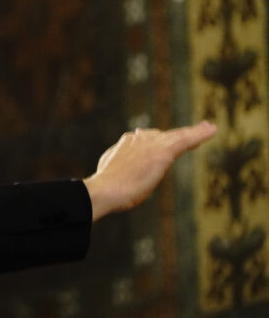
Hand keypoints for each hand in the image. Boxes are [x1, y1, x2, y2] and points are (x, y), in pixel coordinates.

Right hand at [84, 120, 216, 221]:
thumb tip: (121, 164)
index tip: (164, 139)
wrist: (106, 189)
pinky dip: (199, 134)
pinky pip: (185, 141)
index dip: (157, 139)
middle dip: (177, 133)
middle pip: (163, 135)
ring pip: (177, 136)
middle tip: (194, 131)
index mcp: (127, 142)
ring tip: (208, 128)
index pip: (146, 138)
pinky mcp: (163, 152)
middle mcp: (140, 139)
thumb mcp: (109, 169)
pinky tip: (212, 130)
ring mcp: (151, 145)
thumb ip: (120, 162)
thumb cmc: (105, 185)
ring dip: (194, 132)